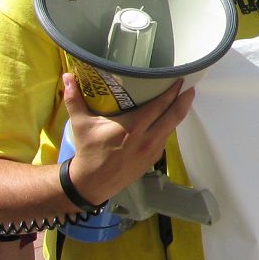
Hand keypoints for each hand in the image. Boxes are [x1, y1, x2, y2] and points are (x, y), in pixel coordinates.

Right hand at [61, 74, 191, 205]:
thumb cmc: (88, 151)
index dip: (172, 92)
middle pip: (174, 115)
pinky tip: (169, 118)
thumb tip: (67, 77)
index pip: (159, 105)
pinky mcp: (153, 159)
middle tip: (191, 85)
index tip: (181, 79)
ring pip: (172, 127)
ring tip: (184, 98)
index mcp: (133, 127)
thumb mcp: (81, 124)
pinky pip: (165, 138)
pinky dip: (169, 126)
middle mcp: (147, 138)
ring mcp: (152, 150)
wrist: (92, 183)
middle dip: (184, 100)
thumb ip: (75, 99)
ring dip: (178, 113)